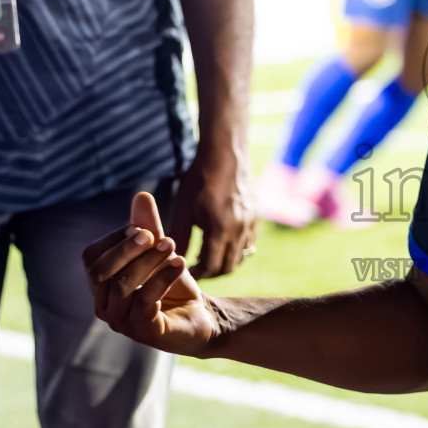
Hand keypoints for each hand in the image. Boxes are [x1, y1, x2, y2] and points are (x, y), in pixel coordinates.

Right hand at [84, 192, 219, 355]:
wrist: (200, 316)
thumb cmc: (173, 284)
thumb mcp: (160, 251)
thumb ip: (148, 226)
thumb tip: (142, 195)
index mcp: (100, 285)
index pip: (91, 257)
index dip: (116, 238)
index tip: (145, 229)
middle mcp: (104, 305)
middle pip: (99, 272)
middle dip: (126, 249)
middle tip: (154, 235)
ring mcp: (121, 322)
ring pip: (122, 285)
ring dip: (148, 261)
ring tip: (172, 245)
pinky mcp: (144, 332)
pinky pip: (146, 301)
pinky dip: (162, 277)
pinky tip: (180, 262)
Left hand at [168, 155, 256, 279]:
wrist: (225, 152)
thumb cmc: (199, 178)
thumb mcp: (183, 208)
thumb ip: (179, 236)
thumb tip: (172, 260)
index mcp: (220, 229)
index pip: (211, 266)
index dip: (197, 274)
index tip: (185, 273)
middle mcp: (239, 229)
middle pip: (228, 267)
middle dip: (212, 273)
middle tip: (196, 271)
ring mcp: (251, 223)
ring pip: (241, 256)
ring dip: (225, 262)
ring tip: (208, 259)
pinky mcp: (255, 216)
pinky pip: (249, 242)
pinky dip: (236, 249)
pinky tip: (222, 243)